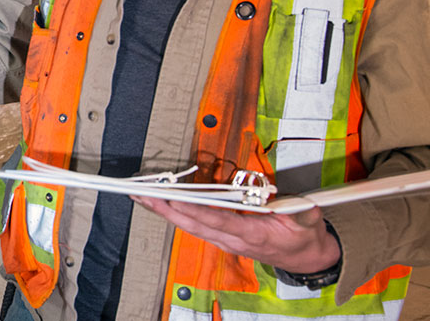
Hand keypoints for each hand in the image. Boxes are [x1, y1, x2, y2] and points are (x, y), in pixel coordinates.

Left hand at [132, 196, 340, 272]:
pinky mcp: (223, 237)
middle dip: (166, 209)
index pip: (218, 220)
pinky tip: (162, 205)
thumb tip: (289, 200)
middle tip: (143, 194)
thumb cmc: (304, 238)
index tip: (174, 199)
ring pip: (190, 225)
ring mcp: (226, 240)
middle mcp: (233, 239)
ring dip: (165, 211)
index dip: (195, 210)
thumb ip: (299, 210)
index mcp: (252, 234)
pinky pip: (195, 225)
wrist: (306, 258)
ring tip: (143, 196)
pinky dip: (176, 214)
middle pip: (194, 224)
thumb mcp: (308, 221)